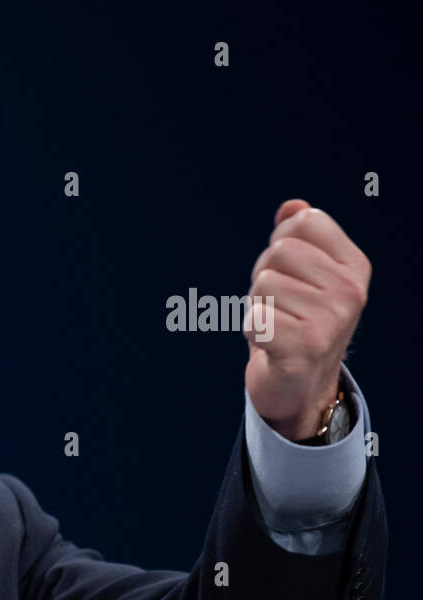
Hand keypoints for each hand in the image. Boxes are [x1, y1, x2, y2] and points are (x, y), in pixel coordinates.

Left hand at [243, 199, 370, 440]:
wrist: (298, 387)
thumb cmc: (295, 324)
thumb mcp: (302, 278)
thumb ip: (298, 239)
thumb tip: (292, 205)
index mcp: (355, 267)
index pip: (305, 221)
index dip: (280, 241)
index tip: (288, 271)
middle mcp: (350, 291)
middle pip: (278, 250)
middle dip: (263, 276)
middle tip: (277, 305)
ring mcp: (331, 320)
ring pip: (262, 283)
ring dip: (257, 305)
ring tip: (276, 325)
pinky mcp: (305, 347)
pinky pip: (254, 317)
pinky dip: (251, 329)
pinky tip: (270, 344)